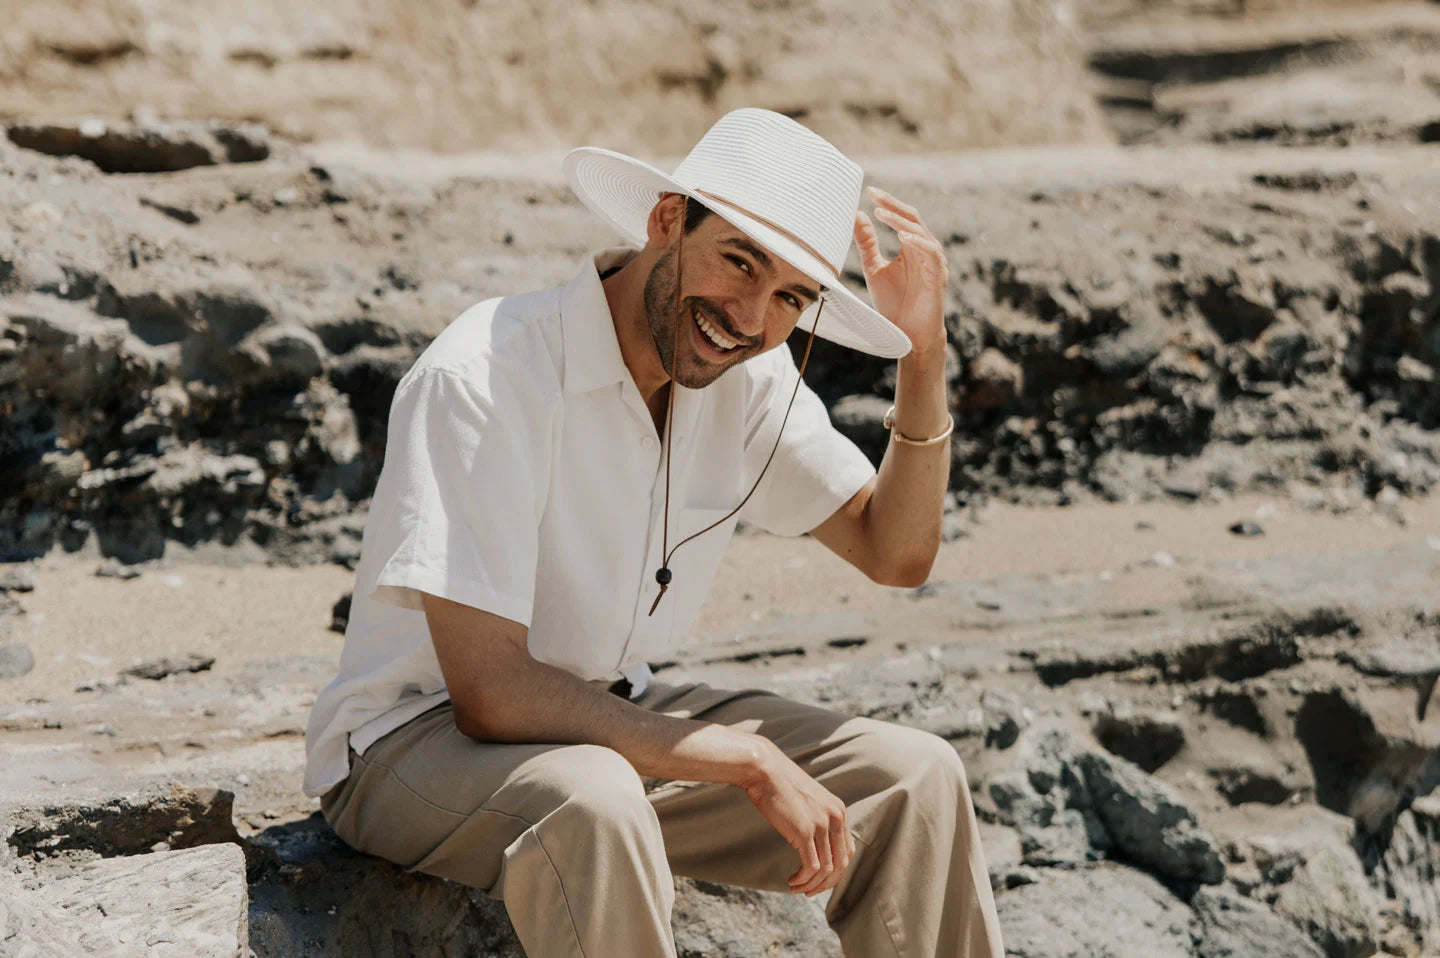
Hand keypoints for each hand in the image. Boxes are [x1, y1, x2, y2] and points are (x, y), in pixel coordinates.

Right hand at [740, 738, 854, 895]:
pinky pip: (812, 867)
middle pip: (841, 864)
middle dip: (825, 883)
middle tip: (809, 890)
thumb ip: (815, 818)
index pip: (847, 851)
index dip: (835, 871)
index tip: (819, 879)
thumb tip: (811, 841)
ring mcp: (821, 825)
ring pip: (826, 869)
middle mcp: (835, 818)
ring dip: (812, 885)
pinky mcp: (805, 831)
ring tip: (797, 888)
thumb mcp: (806, 801)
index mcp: (838, 810)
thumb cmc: (779, 784)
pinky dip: (803, 880)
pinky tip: (792, 881)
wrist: (765, 770)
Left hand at [854, 186, 948, 354]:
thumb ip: (867, 243)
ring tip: (881, 214)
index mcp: (911, 246)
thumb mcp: (874, 268)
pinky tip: (902, 236)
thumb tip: (857, 215)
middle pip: (912, 218)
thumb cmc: (893, 304)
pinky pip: (931, 253)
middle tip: (874, 194)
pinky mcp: (939, 276)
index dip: (888, 202)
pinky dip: (918, 243)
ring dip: (901, 222)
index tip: (869, 190)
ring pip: (921, 233)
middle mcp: (924, 249)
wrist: (907, 335)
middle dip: (893, 205)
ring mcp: (934, 262)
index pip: (901, 216)